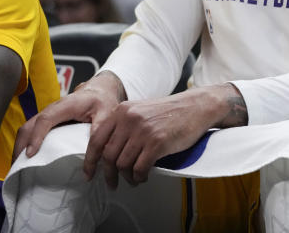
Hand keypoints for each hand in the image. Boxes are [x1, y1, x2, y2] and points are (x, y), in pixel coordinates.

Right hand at [14, 71, 125, 159]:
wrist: (99, 91)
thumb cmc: (102, 101)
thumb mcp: (107, 112)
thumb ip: (100, 128)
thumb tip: (94, 150)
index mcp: (67, 105)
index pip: (46, 119)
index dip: (36, 136)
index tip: (31, 154)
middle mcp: (52, 109)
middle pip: (29, 125)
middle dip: (21, 146)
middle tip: (18, 167)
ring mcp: (47, 115)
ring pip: (26, 129)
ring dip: (20, 147)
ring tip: (18, 168)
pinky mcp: (47, 121)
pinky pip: (31, 132)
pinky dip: (25, 145)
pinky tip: (26, 160)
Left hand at [84, 84, 242, 188]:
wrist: (198, 106)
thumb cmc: (172, 112)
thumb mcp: (142, 111)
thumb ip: (123, 125)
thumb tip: (106, 153)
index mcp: (122, 111)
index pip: (96, 139)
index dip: (90, 160)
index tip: (90, 173)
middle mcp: (130, 119)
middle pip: (108, 155)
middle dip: (109, 174)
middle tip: (112, 183)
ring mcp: (144, 131)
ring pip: (123, 164)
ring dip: (127, 177)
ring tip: (134, 179)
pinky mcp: (158, 142)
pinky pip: (139, 168)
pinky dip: (139, 177)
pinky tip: (143, 177)